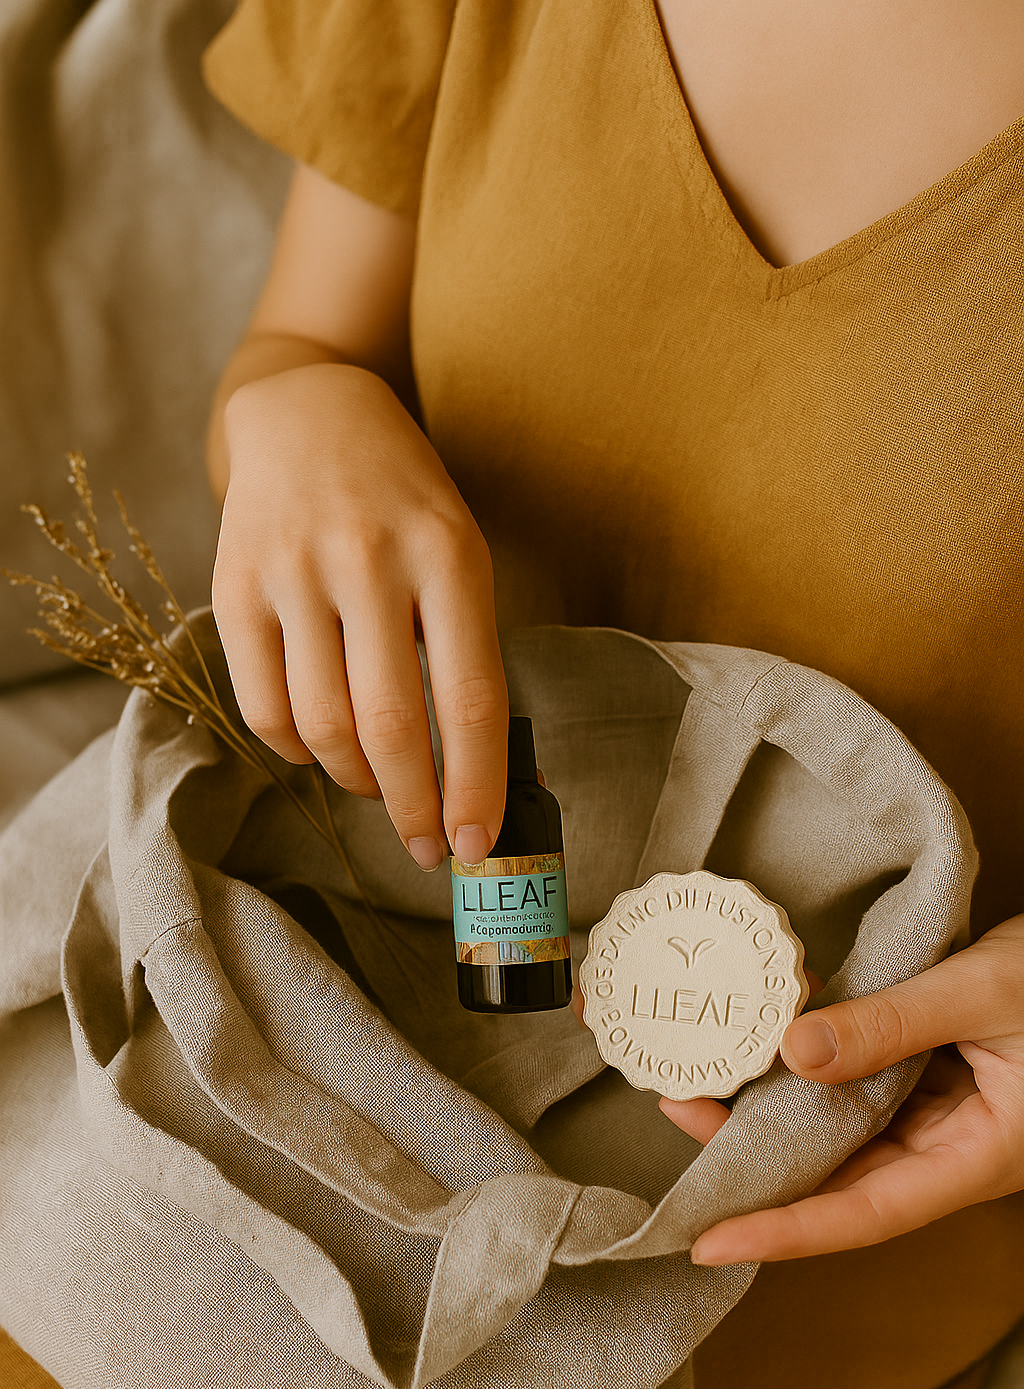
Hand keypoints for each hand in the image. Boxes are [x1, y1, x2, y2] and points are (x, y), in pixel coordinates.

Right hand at [212, 361, 507, 868]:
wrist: (309, 414)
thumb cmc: (404, 503)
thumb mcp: (459, 554)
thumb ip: (469, 652)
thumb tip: (491, 777)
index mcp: (448, 554)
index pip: (469, 699)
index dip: (475, 787)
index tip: (478, 845)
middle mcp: (369, 560)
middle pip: (392, 726)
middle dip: (414, 809)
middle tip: (429, 847)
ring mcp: (294, 571)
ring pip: (323, 727)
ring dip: (358, 782)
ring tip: (380, 789)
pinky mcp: (234, 585)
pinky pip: (264, 706)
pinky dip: (297, 751)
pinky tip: (322, 750)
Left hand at [657, 915, 1023, 1262]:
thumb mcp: (985, 994)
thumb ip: (894, 1024)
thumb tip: (793, 1051)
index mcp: (978, 1157)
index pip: (865, 1213)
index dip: (784, 1231)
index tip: (708, 1240)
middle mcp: (951, 1148)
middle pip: (839, 1175)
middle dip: (755, 1159)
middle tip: (680, 1113)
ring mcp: (940, 1113)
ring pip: (842, 1131)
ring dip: (774, 1111)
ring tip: (701, 1078)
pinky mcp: (931, 1075)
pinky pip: (860, 1087)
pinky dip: (811, 1070)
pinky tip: (764, 1045)